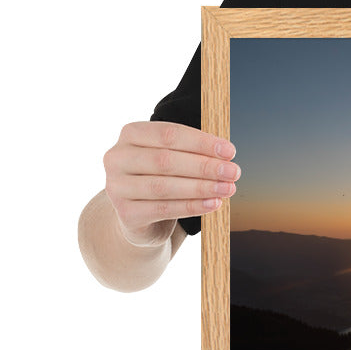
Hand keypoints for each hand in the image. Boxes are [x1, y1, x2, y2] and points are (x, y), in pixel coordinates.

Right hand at [103, 121, 240, 245]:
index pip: (169, 134)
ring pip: (164, 186)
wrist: (140, 216)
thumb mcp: (174, 157)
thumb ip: (193, 151)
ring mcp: (117, 187)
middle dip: (204, 166)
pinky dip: (192, 206)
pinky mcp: (126, 213)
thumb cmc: (162, 177)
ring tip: (227, 188)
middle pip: (166, 160)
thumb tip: (226, 155)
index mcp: (131, 134)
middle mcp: (117, 158)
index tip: (230, 151)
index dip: (201, 142)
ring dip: (201, 187)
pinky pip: (164, 209)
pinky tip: (213, 204)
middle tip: (233, 172)